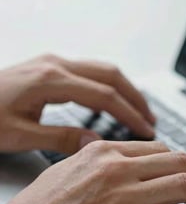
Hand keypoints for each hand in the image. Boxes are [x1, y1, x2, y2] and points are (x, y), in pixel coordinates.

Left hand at [0, 54, 155, 153]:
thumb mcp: (17, 134)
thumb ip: (60, 138)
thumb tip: (94, 141)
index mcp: (50, 80)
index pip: (104, 95)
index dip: (129, 113)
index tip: (145, 129)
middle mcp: (56, 64)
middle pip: (111, 75)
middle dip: (135, 96)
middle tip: (150, 117)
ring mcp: (53, 62)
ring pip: (102, 69)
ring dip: (125, 88)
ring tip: (138, 109)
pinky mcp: (49, 66)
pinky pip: (90, 71)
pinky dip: (108, 85)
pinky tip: (112, 99)